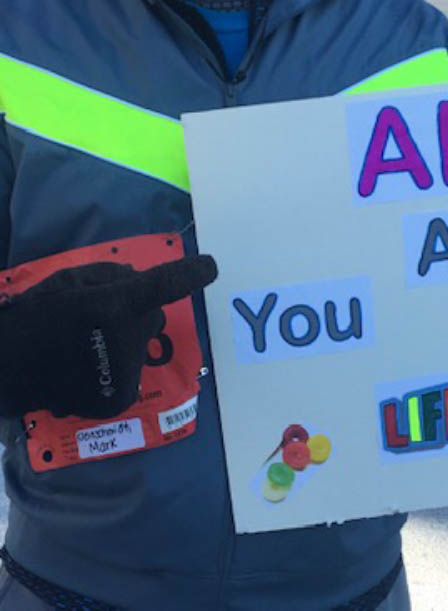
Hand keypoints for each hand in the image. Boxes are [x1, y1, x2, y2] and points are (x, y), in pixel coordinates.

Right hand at [0, 255, 216, 419]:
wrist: (7, 368)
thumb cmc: (39, 316)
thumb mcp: (71, 281)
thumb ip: (111, 277)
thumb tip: (140, 280)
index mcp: (118, 302)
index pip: (164, 284)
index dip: (190, 274)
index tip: (210, 266)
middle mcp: (129, 337)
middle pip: (153, 318)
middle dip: (137, 315)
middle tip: (101, 319)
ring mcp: (126, 370)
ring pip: (140, 347)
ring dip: (123, 344)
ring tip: (85, 348)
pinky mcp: (120, 397)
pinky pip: (130, 374)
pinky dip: (114, 371)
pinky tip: (86, 370)